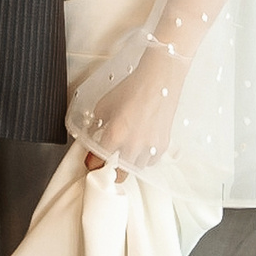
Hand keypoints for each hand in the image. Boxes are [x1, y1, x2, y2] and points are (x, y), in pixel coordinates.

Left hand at [78, 53, 190, 175]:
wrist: (158, 81)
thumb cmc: (133, 89)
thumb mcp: (105, 105)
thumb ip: (97, 124)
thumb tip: (93, 134)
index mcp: (115, 135)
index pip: (98, 162)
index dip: (93, 163)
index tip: (92, 162)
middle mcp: (133, 145)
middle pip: (120, 174)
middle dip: (112, 170)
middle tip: (109, 163)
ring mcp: (150, 147)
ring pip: (136, 168)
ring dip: (129, 163)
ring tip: (127, 151)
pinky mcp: (163, 145)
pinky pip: (151, 161)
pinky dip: (145, 157)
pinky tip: (141, 146)